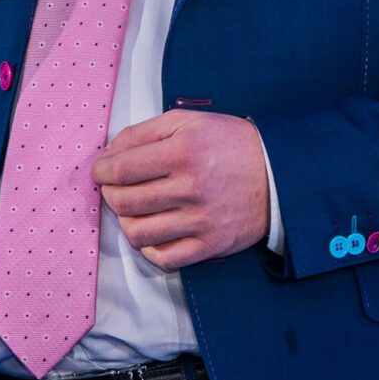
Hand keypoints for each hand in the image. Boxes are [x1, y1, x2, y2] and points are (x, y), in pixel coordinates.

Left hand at [93, 110, 268, 270]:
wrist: (278, 173)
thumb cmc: (228, 143)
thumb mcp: (187, 122)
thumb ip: (143, 132)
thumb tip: (108, 154)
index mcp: (184, 151)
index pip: (122, 168)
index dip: (101, 171)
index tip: (100, 171)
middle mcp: (191, 187)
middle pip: (125, 202)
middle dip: (109, 195)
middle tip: (114, 189)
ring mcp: (201, 220)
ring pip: (138, 233)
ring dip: (125, 222)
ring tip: (132, 210)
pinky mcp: (211, 245)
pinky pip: (164, 258)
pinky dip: (149, 249)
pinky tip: (152, 232)